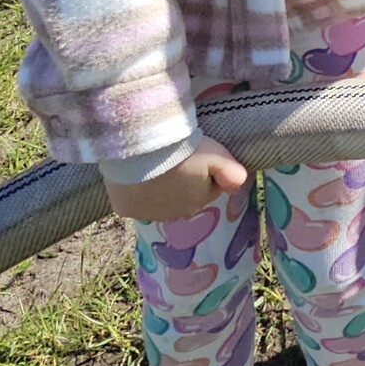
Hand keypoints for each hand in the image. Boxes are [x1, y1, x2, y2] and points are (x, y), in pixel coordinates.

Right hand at [102, 135, 250, 224]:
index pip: (206, 187)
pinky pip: (131, 198)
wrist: (141, 150)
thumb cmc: (182, 152)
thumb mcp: (216, 155)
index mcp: (198, 202)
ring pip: (155, 198)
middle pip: (180, 194)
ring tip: (152, 160)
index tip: (194, 153)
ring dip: (155, 184)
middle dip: (179, 178)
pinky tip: (132, 171)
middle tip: (172, 155)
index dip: (203, 169)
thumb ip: (233, 172)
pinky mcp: (124, 209)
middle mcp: (173, 214)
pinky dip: (132, 188)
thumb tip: (239, 183)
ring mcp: (147, 214)